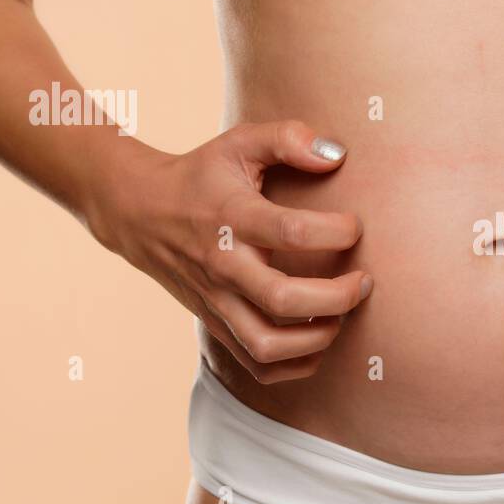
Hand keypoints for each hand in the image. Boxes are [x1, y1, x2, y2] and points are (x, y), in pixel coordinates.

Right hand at [84, 120, 370, 382]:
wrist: (139, 212)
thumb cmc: (202, 176)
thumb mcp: (239, 142)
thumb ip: (288, 138)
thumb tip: (337, 155)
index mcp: (232, 218)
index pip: (289, 233)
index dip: (335, 232)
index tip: (356, 226)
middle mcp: (223, 266)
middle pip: (283, 300)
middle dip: (338, 298)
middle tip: (365, 282)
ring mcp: (217, 301)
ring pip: (268, 344)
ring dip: (318, 338)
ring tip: (343, 316)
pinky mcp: (215, 324)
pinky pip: (255, 365)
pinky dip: (295, 366)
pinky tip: (318, 341)